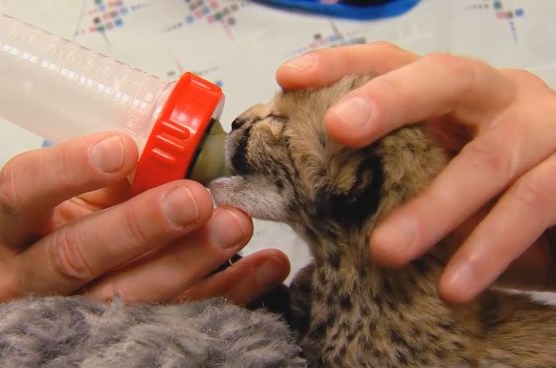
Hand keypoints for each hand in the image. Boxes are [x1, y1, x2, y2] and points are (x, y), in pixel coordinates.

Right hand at [0, 132, 289, 304]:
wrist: (72, 286)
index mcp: (16, 225)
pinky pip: (178, 321)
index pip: (23, 191)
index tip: (124, 149)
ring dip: (189, 261)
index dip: (70, 170)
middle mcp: (31, 275)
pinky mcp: (120, 341)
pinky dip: (226, 292)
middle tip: (193, 199)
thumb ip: (121, 170)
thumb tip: (185, 142)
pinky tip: (264, 267)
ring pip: (125, 298)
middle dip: (139, 225)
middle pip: (75, 255)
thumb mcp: (85, 191)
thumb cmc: (81, 222)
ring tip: (235, 224)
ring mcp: (71, 317)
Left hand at [276, 42, 555, 302]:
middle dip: (389, 100)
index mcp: (455, 94)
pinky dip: (488, 248)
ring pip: (487, 159)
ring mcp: (543, 130)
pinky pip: (531, 207)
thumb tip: (301, 200)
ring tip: (384, 251)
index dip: (343, 65)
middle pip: (445, 78)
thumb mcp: (434, 176)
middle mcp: (499, 98)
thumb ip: (387, 177)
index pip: (395, 62)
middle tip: (338, 128)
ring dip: (433, 207)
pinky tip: (453, 285)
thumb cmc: (489, 195)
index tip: (289, 78)